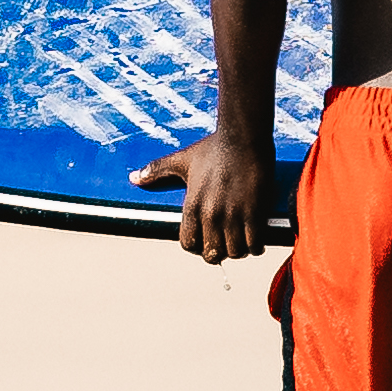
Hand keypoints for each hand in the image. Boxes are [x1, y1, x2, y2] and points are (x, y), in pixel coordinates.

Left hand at [158, 134, 270, 264]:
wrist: (243, 136)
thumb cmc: (214, 147)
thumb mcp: (182, 160)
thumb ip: (157, 171)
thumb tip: (133, 178)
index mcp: (192, 205)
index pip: (189, 244)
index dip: (198, 247)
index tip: (207, 241)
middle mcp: (210, 214)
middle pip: (213, 253)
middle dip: (220, 252)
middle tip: (228, 244)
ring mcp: (233, 214)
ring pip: (235, 251)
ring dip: (240, 251)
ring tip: (244, 242)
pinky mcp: (254, 211)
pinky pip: (255, 243)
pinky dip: (257, 247)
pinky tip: (258, 240)